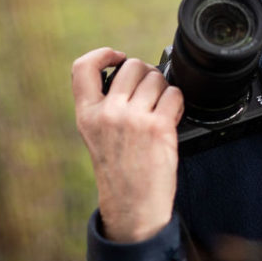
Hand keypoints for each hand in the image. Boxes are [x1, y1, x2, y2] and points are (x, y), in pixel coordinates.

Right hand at [71, 47, 183, 242]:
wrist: (134, 206)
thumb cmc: (121, 171)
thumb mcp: (98, 135)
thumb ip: (106, 106)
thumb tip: (131, 74)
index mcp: (87, 115)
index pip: (82, 68)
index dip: (103, 54)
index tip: (118, 56)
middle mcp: (108, 113)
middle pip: (132, 66)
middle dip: (147, 74)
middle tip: (150, 92)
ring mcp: (133, 119)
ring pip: (157, 78)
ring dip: (164, 89)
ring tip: (161, 108)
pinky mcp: (158, 127)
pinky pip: (175, 94)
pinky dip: (178, 102)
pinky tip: (172, 116)